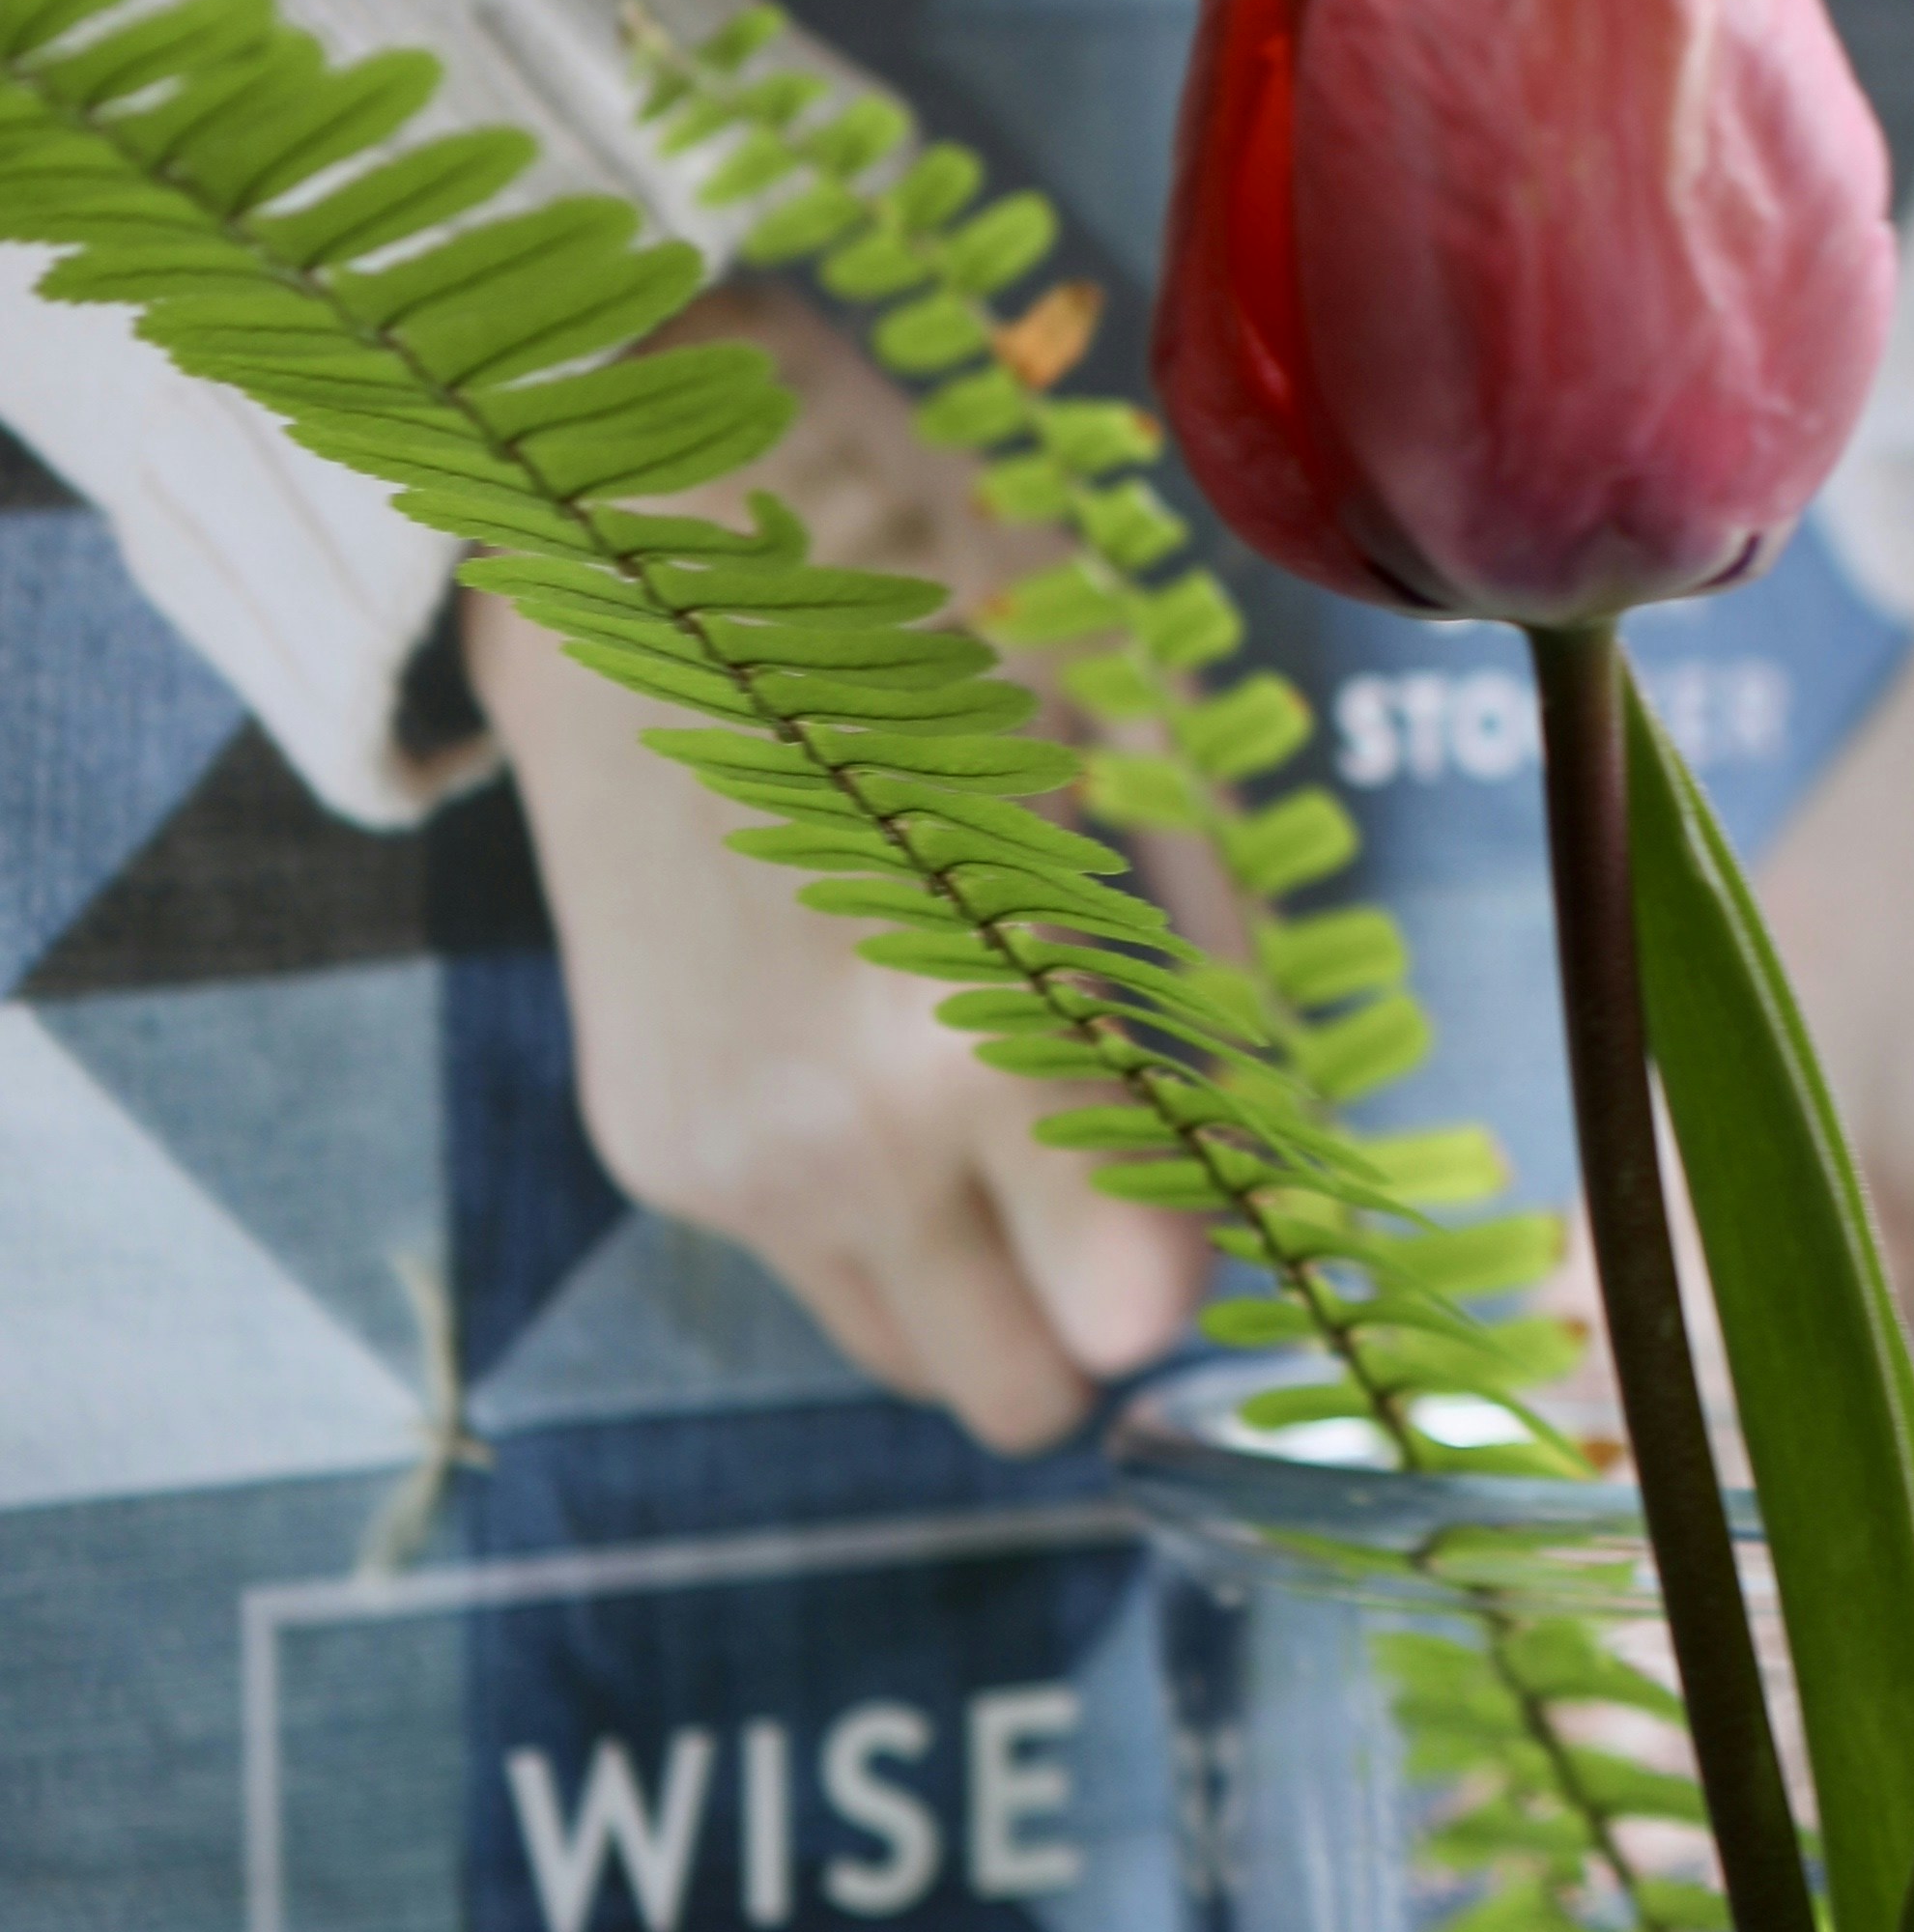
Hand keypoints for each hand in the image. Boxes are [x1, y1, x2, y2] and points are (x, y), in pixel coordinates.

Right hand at [464, 568, 1203, 1454]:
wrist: (626, 538)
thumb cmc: (923, 610)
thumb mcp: (1134, 754)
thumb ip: (1207, 982)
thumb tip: (1269, 1149)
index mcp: (983, 1042)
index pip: (1128, 1317)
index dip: (1183, 1253)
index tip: (1190, 1167)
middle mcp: (842, 1140)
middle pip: (1019, 1393)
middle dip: (1081, 1305)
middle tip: (1098, 1164)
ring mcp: (729, 1159)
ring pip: (910, 1355)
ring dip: (972, 1270)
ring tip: (971, 1092)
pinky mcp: (651, 1146)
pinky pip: (814, 1265)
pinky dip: (865, 1204)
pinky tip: (854, 1037)